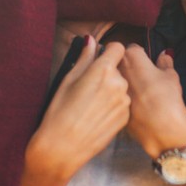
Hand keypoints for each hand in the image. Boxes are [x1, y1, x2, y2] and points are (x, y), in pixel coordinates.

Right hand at [20, 38, 129, 185]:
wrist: (63, 146)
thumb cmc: (60, 111)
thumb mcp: (68, 79)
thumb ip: (84, 57)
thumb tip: (91, 40)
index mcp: (104, 70)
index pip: (118, 48)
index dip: (108, 52)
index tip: (100, 59)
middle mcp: (120, 83)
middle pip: (119, 69)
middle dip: (107, 73)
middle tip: (88, 87)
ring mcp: (125, 102)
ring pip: (121, 87)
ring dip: (111, 90)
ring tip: (91, 104)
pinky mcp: (125, 118)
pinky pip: (122, 104)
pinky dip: (113, 106)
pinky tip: (97, 115)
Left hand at [119, 47, 185, 160]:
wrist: (161, 128)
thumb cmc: (168, 96)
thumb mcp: (171, 76)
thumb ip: (165, 62)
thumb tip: (164, 54)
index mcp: (132, 57)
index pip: (132, 48)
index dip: (140, 55)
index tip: (146, 63)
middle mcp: (117, 69)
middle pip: (119, 62)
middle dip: (127, 67)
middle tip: (142, 77)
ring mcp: (111, 87)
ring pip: (115, 80)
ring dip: (122, 83)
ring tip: (139, 93)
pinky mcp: (110, 104)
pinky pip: (114, 97)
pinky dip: (121, 99)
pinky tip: (135, 107)